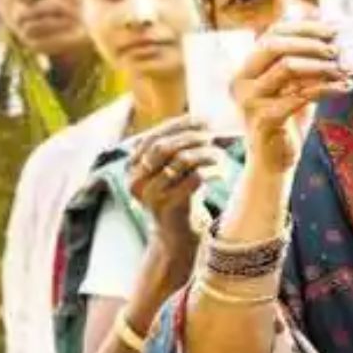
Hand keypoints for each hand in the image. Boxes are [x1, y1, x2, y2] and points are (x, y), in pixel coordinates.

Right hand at [129, 117, 221, 253]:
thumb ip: (176, 146)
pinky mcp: (166, 207)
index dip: (178, 125)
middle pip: (164, 147)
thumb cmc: (178, 194)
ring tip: (218, 155)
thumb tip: (202, 118)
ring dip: (204, 154)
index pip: (153, 137)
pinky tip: (220, 174)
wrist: (176, 234)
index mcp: (132, 167)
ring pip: (180, 161)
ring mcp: (148, 195)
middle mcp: (135, 180)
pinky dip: (210, 173)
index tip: (202, 119)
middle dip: (190, 137)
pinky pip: (193, 180)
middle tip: (211, 137)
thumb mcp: (172, 168)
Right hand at [230, 20, 352, 173]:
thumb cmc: (287, 121)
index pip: (272, 33)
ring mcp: (249, 100)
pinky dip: (326, 88)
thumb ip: (305, 62)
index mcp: (246, 68)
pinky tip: (344, 87)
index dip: (304, 27)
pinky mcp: (263, 119)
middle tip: (338, 49)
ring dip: (321, 65)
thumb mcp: (294, 86)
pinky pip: (299, 95)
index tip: (333, 29)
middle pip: (275, 45)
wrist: (274, 163)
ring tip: (344, 69)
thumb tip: (332, 33)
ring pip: (287, 67)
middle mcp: (241, 81)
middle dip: (311, 43)